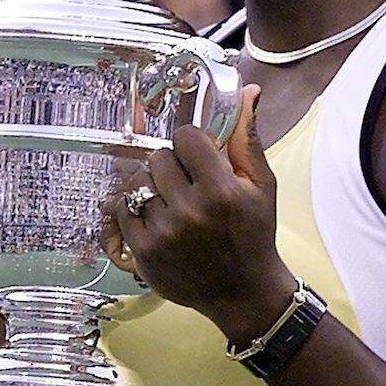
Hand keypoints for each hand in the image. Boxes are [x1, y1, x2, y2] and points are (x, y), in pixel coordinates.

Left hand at [112, 85, 296, 339]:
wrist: (243, 292)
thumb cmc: (254, 234)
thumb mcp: (261, 187)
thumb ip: (247, 139)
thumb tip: (248, 92)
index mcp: (221, 190)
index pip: (185, 137)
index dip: (191, 144)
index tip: (199, 159)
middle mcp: (190, 210)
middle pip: (159, 157)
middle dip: (173, 166)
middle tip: (188, 186)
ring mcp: (163, 232)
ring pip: (140, 182)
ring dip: (155, 189)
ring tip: (175, 205)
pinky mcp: (143, 250)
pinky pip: (123, 209)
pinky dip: (137, 210)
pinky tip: (159, 220)